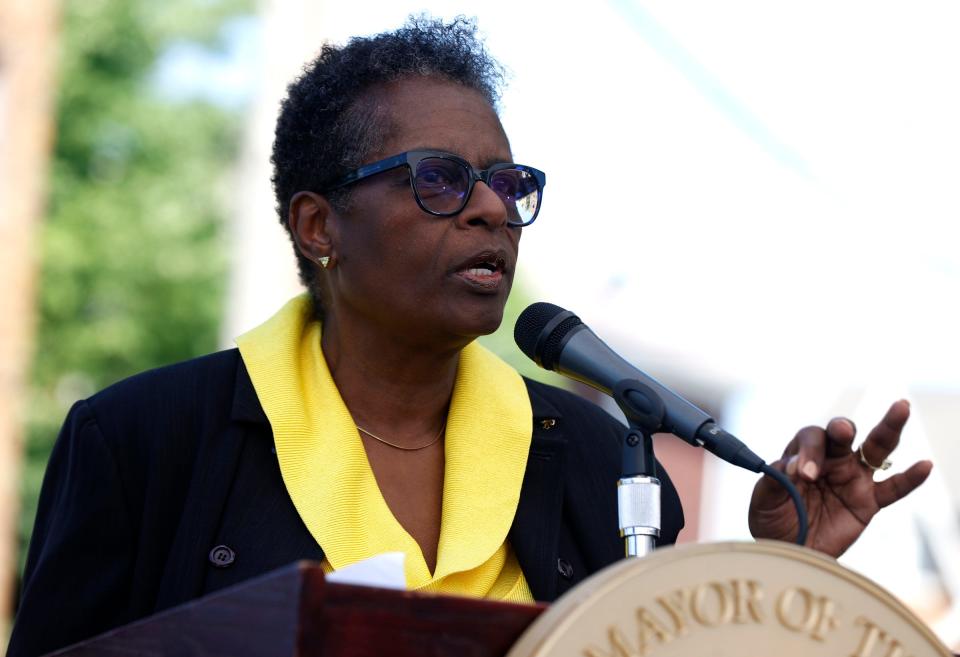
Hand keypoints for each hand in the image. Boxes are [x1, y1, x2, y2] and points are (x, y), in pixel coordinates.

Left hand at [748, 400, 932, 556]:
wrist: (787, 550)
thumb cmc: (772, 520)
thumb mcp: (763, 500)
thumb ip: (773, 482)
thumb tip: (787, 467)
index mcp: (802, 453)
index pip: (811, 439)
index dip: (807, 453)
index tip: (801, 474)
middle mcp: (831, 459)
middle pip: (842, 433)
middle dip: (842, 429)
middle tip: (841, 431)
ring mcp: (853, 477)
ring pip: (876, 448)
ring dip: (888, 428)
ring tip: (901, 408)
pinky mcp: (869, 501)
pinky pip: (894, 488)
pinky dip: (910, 478)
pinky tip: (924, 465)